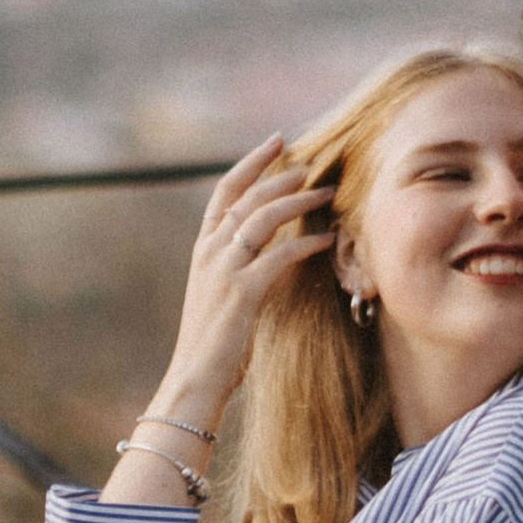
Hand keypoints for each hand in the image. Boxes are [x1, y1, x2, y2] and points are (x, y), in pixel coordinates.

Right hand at [153, 136, 337, 429]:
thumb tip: (270, 252)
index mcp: (203, 249)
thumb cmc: (213, 346)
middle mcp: (210, 252)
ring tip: (327, 191)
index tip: (277, 143)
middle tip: (313, 163)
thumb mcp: (221, 296)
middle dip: (282, 174)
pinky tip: (328, 239)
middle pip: (249, 196)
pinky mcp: (242, 291)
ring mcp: (224, 269)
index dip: (252, 163)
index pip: (226, 191)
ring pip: (264, 217)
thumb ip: (240, 269)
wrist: (193, 380)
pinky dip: (307, 243)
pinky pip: (281, 255)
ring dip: (299, 200)